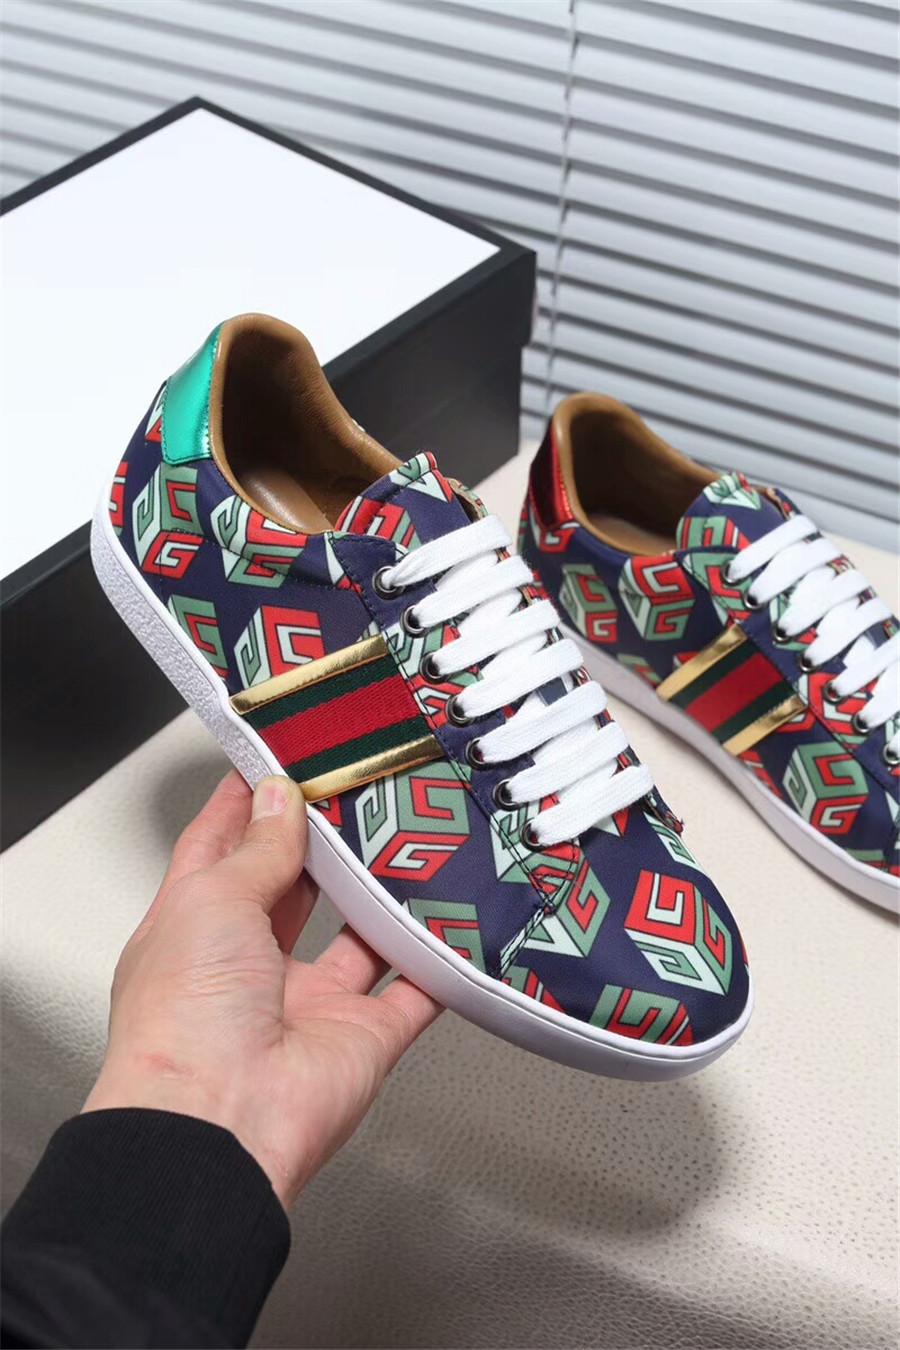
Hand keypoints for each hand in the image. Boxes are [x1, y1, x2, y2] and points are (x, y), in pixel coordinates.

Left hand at [83, 771, 440, 1206]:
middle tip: (360, 789)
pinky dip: (440, 960)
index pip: (221, 848)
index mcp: (196, 929)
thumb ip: (257, 849)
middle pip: (294, 889)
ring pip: (360, 936)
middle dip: (324, 842)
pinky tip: (460, 918)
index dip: (248, 802)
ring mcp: (309, 1004)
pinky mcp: (364, 1036)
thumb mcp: (212, 901)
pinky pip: (415, 989)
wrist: (221, 1125)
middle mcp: (251, 967)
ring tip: (414, 835)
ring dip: (383, 894)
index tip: (278, 758)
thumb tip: (278, 799)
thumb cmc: (184, 1019)